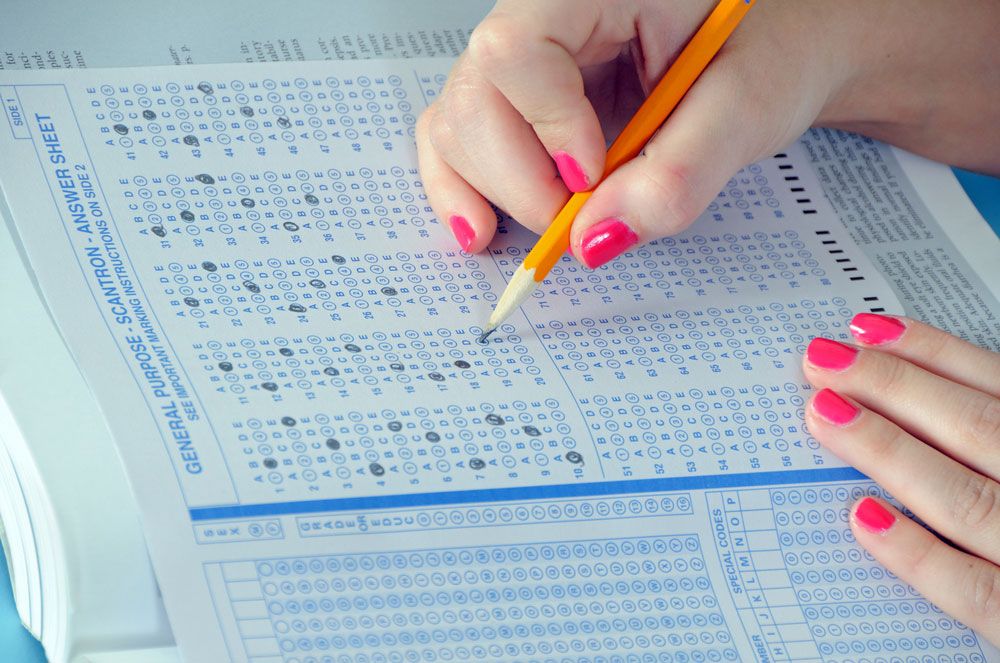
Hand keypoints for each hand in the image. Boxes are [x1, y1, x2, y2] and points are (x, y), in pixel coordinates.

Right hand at [416, 0, 852, 261]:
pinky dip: (464, 190)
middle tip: (574, 220)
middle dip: (519, 179)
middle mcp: (543, 11)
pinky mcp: (512, 97)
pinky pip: (454, 138)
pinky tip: (484, 227)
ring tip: (554, 222)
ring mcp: (519, 54)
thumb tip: (595, 240)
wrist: (771, 49)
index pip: (517, 47)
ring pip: (455, 123)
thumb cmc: (766, 55)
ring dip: (493, 191)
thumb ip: (679, 174)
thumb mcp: (746, 110)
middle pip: (475, 95)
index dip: (546, 125)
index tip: (592, 175)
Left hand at [803, 313, 999, 644]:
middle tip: (823, 360)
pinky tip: (862, 517)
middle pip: (978, 430)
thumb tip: (919, 399)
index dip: (935, 354)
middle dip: (893, 387)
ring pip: (967, 500)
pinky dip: (919, 554)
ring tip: (824, 413)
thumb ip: (991, 437)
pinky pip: (974, 590)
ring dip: (888, 449)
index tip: (867, 330)